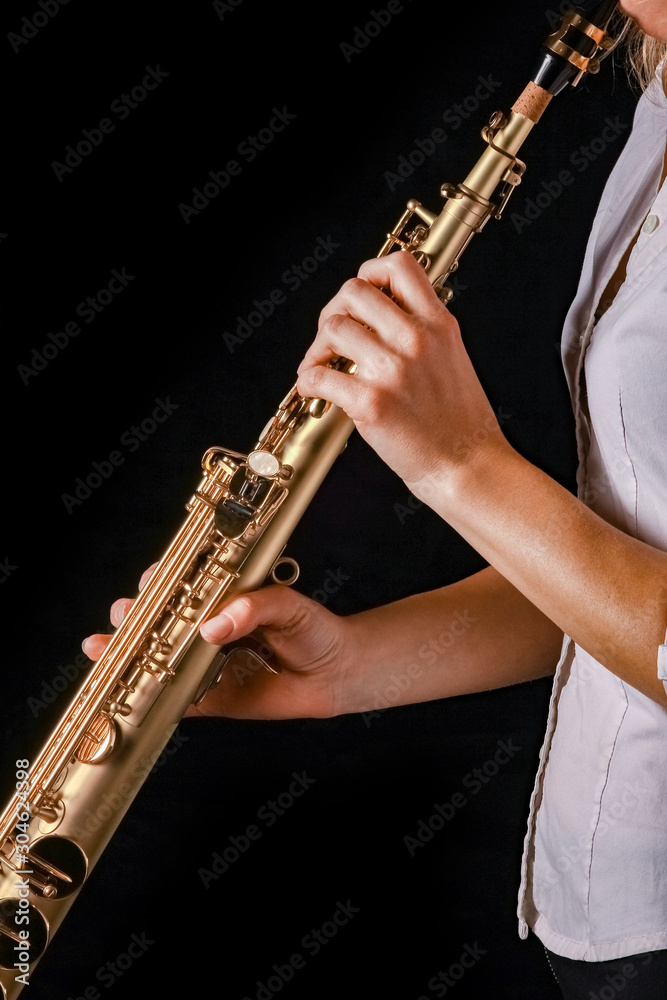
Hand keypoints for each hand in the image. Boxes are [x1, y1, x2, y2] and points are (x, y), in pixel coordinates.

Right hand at [82, 568, 357, 720]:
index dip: (159, 583)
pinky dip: (152, 699)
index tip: (149, 584)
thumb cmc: (314, 629)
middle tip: (125, 617)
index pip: (180, 586)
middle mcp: (207, 629)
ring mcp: (205, 664)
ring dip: (127, 655)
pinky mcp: (212, 698)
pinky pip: (177, 700)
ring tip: (103, 648)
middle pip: (157, 622)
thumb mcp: (288, 605)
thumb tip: (214, 625)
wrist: (336, 672)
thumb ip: (253, 607)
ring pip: (157, 660)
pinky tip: (128, 693)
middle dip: (133, 617)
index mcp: (222, 598)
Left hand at [296, 251, 507, 498]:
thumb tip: (385, 317)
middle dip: (335, 311)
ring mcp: (392, 369)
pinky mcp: (371, 402)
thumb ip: (425, 331)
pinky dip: (307, 381)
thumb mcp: (454, 358)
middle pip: (354, 291)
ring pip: (333, 328)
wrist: (468, 465)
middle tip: (332, 337)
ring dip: (317, 347)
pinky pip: (319, 375)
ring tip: (321, 365)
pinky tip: (313, 388)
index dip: (371, 271)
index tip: (361, 294)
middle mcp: (416, 339)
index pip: (400, 266)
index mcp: (439, 324)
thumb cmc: (460, 422)